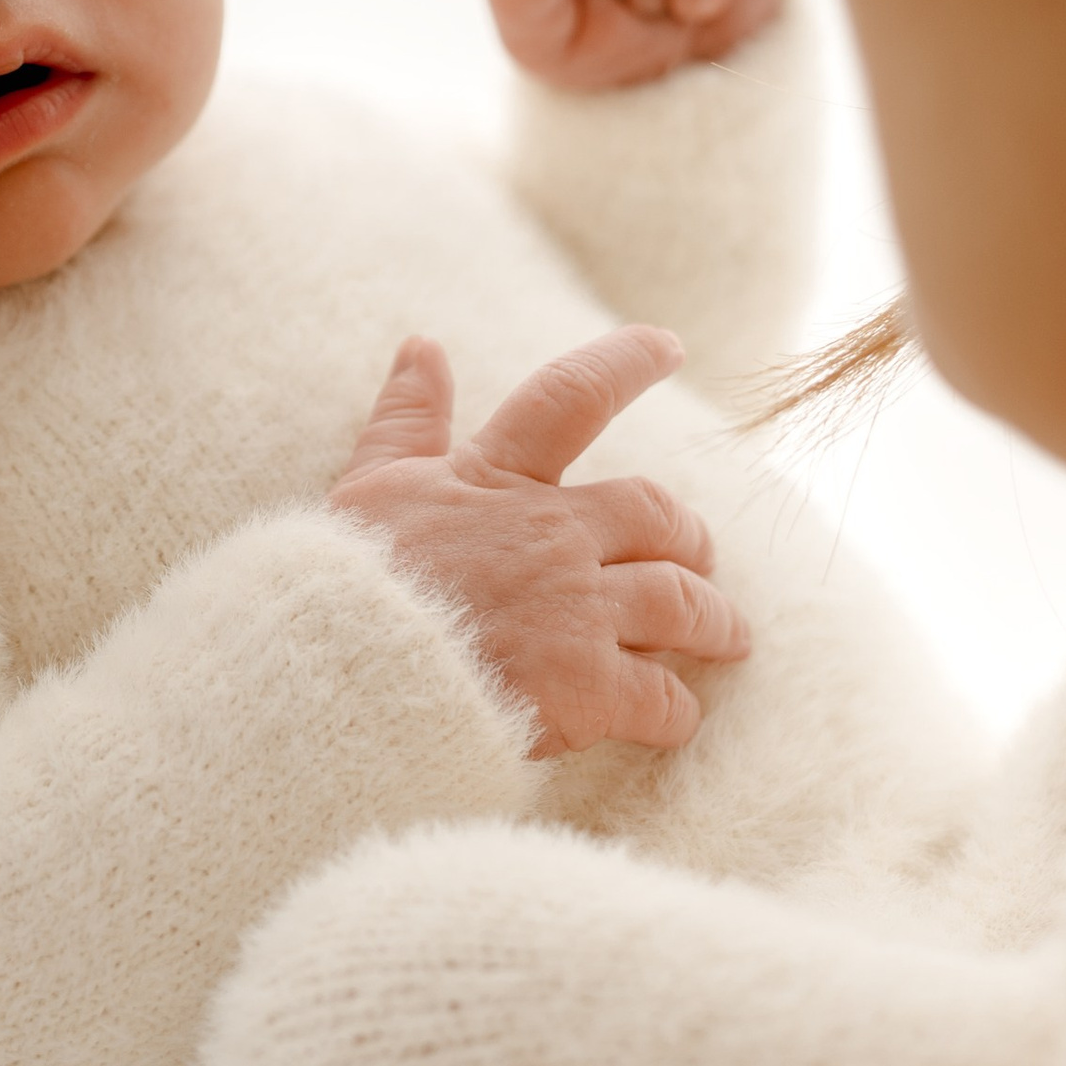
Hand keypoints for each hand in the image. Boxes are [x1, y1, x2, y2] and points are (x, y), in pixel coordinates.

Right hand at [329, 326, 748, 755]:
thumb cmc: (342, 588)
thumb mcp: (367, 488)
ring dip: (713, 621)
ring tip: (728, 638)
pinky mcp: (588, 689)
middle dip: (688, 534)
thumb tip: (422, 347)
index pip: (572, 396)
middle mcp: (552, 534)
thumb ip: (404, 421)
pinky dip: (677, 709)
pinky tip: (674, 719)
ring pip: (683, 602)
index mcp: (495, 480)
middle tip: (699, 554)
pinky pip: (663, 697)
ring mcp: (577, 611)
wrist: (337, 680)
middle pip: (655, 512)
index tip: (668, 346)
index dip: (625, 363)